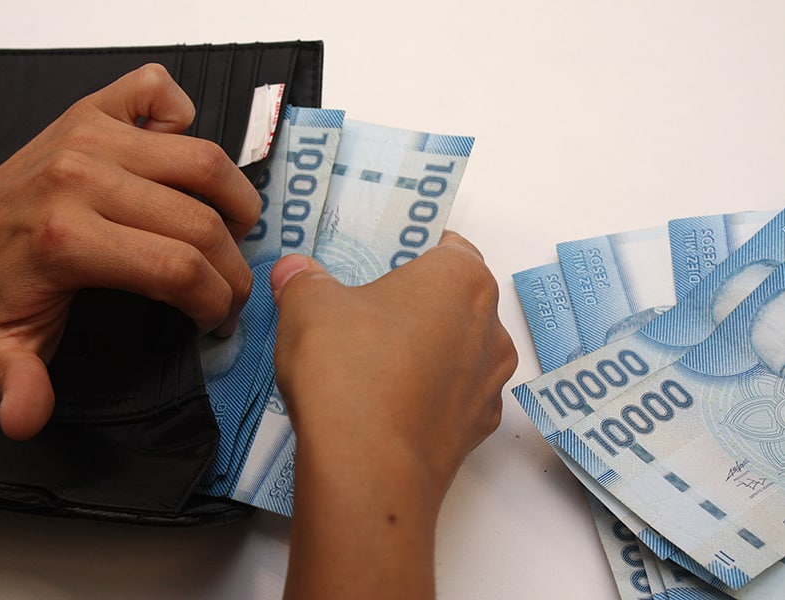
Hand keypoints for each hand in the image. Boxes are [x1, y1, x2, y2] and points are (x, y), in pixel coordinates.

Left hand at [0, 64, 260, 439]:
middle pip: (200, 221)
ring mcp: (91, 135)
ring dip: (234, 197)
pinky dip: (183, 118)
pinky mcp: (93, 109)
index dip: (215, 300)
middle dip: (233, 265)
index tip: (215, 318)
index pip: (177, 269)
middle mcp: (83, 177)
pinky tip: (177, 161)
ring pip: (202, 160)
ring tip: (231, 228)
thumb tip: (25, 420)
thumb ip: (19, 383)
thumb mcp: (1, 347)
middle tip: (230, 287)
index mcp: (66, 239)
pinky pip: (160, 93)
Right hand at [270, 231, 517, 599]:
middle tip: (365, 312)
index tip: (378, 265)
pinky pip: (452, 398)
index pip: (447, 246)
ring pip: (457, 351)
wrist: (367, 469)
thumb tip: (293, 270)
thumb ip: (303, 279)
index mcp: (462, 279)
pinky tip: (387, 406)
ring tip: (372, 366)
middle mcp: (491, 326)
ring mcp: (490, 383)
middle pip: (454, 300)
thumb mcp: (308, 305)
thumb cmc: (348, 367)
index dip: (411, 250)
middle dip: (416, 302)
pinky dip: (426, 396)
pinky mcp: (478, 430)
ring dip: (426, 351)